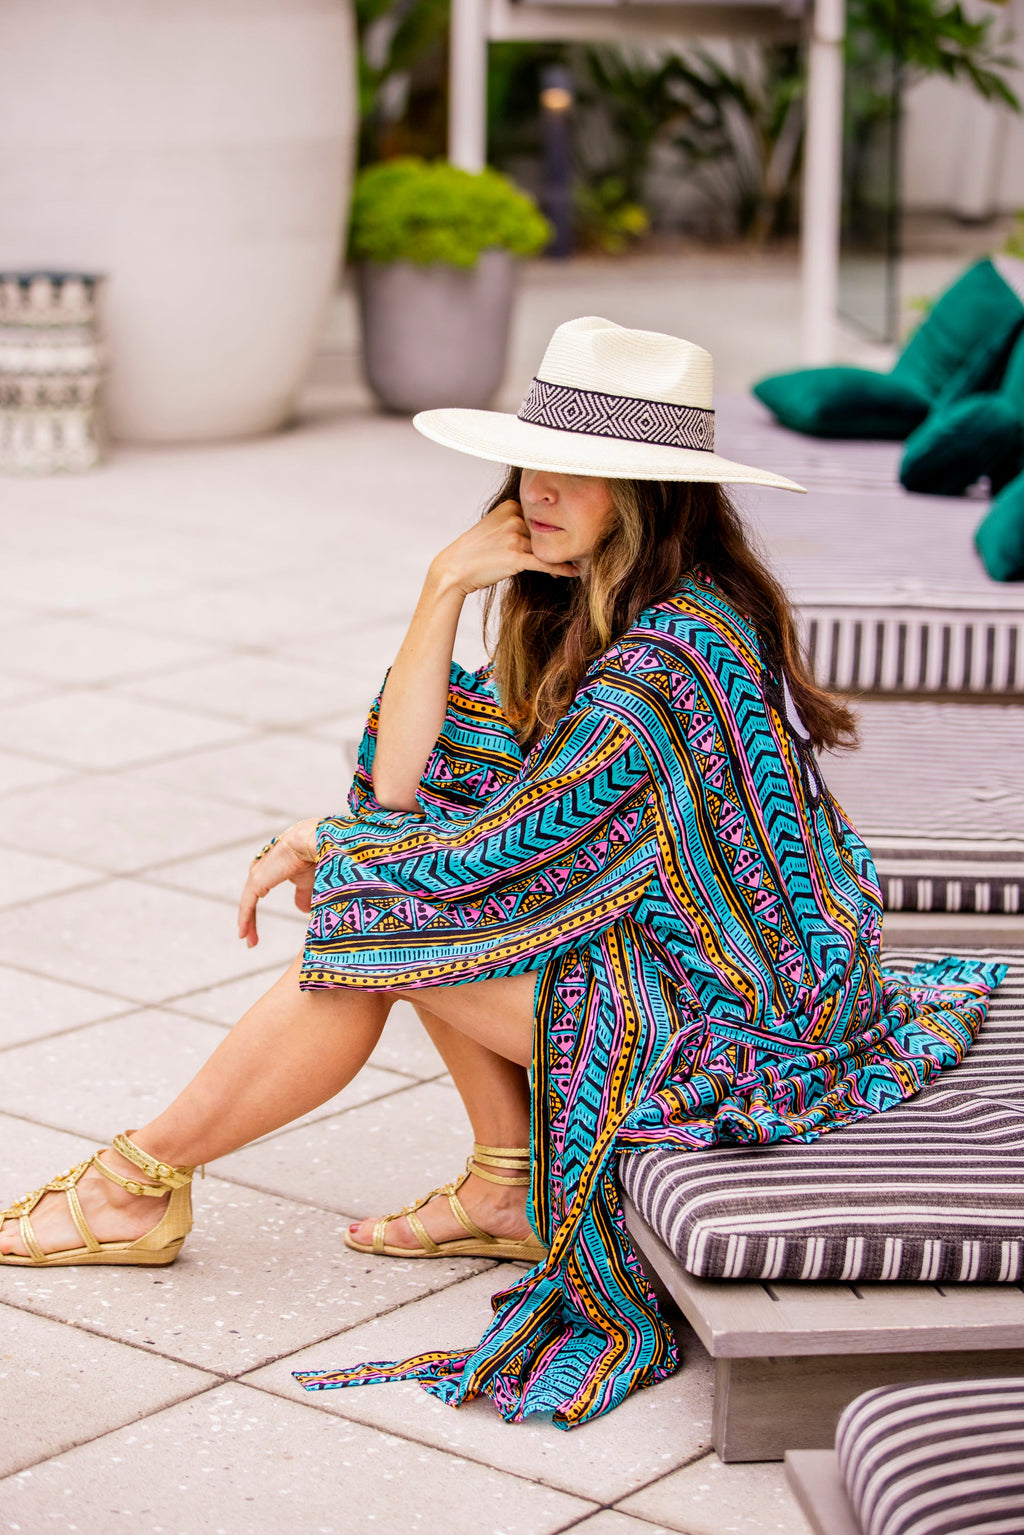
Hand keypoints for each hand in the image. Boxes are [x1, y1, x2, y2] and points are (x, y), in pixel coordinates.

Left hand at [237, 817, 319, 947]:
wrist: (317, 843)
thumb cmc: (317, 857)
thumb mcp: (309, 882)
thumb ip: (303, 895)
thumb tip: (302, 910)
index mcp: (272, 867)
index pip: (259, 891)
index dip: (257, 910)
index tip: (257, 928)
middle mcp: (261, 869)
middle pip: (251, 899)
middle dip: (250, 920)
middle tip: (251, 940)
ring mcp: (258, 874)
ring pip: (248, 903)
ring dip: (248, 924)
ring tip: (249, 942)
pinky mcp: (257, 881)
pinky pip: (247, 904)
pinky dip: (245, 919)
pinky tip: (244, 933)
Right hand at [429, 499, 579, 596]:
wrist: (455, 568)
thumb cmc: (476, 550)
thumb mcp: (495, 526)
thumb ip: (517, 522)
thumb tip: (543, 530)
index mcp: (510, 506)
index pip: (540, 518)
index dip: (549, 532)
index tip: (561, 540)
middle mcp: (513, 518)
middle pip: (545, 533)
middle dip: (556, 546)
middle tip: (572, 555)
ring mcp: (514, 537)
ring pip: (546, 548)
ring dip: (559, 559)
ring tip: (571, 567)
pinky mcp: (516, 557)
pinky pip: (546, 563)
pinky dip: (562, 568)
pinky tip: (574, 572)